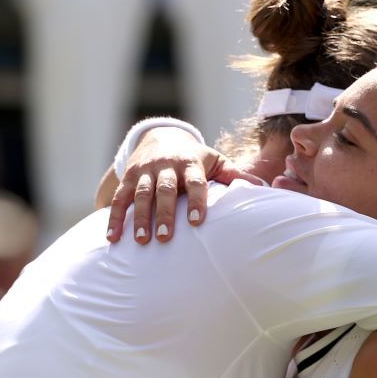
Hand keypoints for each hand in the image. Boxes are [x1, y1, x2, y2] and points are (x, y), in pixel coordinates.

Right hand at [106, 127, 262, 243]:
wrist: (162, 136)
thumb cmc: (196, 157)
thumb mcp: (215, 161)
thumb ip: (235, 175)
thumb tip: (265, 187)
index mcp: (191, 163)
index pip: (195, 182)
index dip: (197, 200)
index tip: (198, 221)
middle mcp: (166, 166)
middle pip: (165, 190)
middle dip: (164, 214)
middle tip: (165, 238)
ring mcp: (145, 171)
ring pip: (140, 194)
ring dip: (139, 218)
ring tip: (141, 240)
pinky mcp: (129, 178)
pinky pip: (119, 198)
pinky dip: (114, 218)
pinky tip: (112, 238)